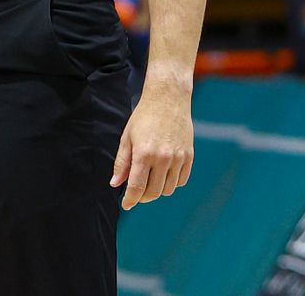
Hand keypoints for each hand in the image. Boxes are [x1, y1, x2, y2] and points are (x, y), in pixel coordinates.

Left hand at [110, 84, 193, 209]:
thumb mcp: (127, 137)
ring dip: (157, 190)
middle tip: (137, 192)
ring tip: (150, 180)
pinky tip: (164, 174)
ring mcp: (178, 157)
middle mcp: (163, 158)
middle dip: (143, 197)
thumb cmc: (144, 117)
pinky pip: (181, 181)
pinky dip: (172, 182)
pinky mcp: (189, 156)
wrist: (168, 99)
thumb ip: (122, 163)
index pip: (137, 187)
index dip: (130, 200)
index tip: (126, 205)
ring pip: (168, 189)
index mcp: (144, 153)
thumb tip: (115, 184)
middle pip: (153, 192)